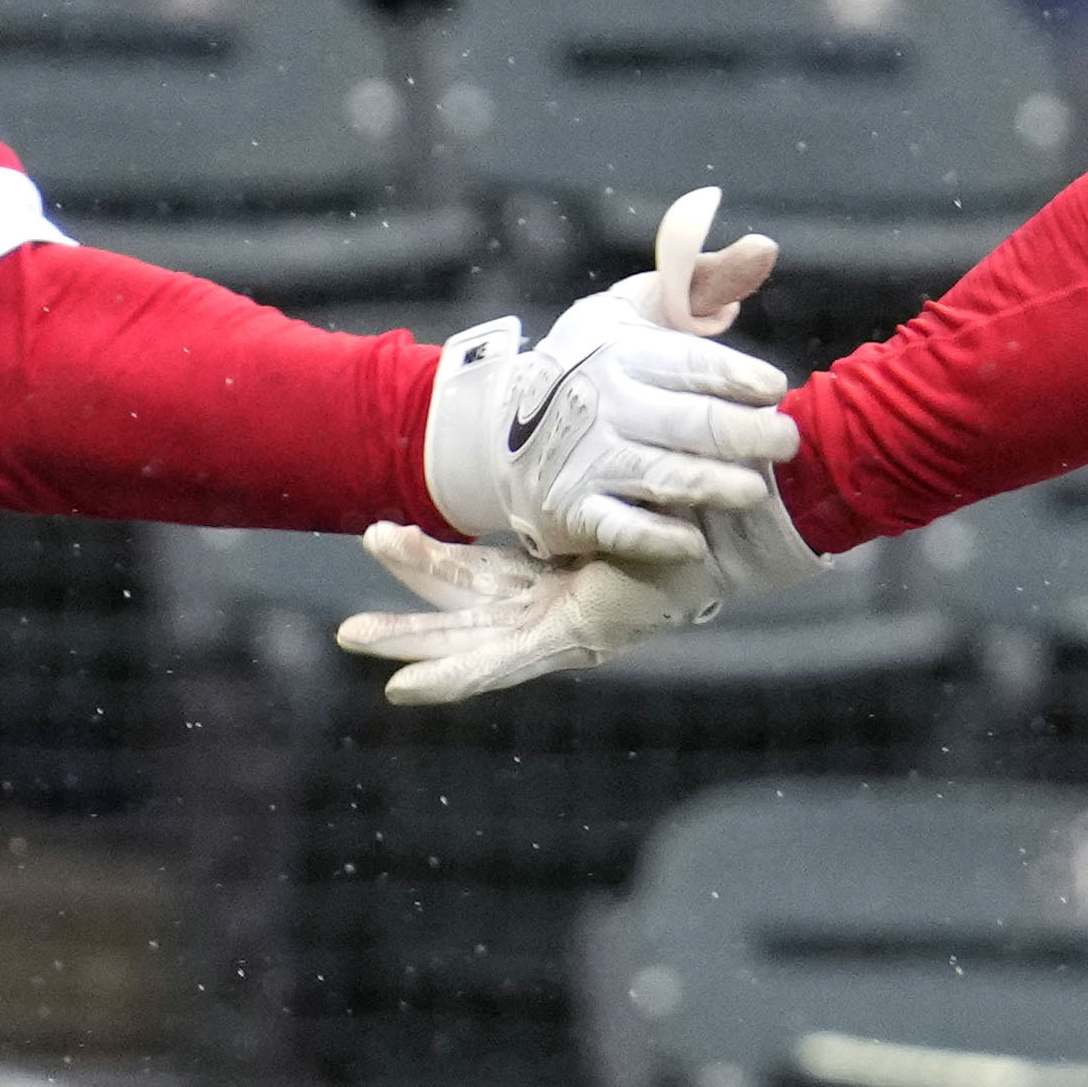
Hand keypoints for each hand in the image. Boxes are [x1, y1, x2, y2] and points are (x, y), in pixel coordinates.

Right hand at [330, 488, 819, 708]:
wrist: (742, 518)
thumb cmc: (695, 495)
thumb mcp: (615, 475)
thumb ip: (580, 453)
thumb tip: (559, 396)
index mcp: (563, 571)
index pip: (480, 573)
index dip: (427, 563)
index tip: (378, 534)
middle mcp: (559, 603)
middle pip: (464, 612)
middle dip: (404, 618)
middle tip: (345, 626)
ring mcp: (564, 626)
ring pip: (469, 641)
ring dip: (411, 644)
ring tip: (353, 641)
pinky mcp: (574, 639)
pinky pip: (501, 665)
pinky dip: (452, 678)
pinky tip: (404, 690)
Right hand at [420, 181, 792, 567]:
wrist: (506, 430)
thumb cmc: (597, 362)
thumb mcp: (641, 310)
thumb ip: (707, 281)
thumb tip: (767, 247)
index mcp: (624, 351)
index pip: (692, 363)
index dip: (738, 375)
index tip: (774, 388)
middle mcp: (604, 402)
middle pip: (687, 422)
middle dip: (743, 433)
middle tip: (786, 442)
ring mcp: (586, 458)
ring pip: (660, 474)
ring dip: (711, 485)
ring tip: (754, 491)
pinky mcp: (573, 509)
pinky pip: (619, 527)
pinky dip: (654, 538)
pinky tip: (693, 543)